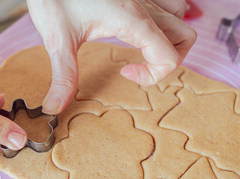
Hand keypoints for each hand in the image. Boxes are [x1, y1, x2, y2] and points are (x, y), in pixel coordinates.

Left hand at [27, 0, 195, 113]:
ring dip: (170, 38)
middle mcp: (144, 5)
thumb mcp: (58, 38)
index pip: (169, 56)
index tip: (126, 73)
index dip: (153, 75)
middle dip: (168, 61)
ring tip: (144, 48)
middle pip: (184, 38)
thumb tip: (54, 107)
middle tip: (141, 66)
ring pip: (181, 18)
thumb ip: (62, 76)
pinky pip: (168, 3)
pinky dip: (165, 19)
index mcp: (131, 19)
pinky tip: (141, 27)